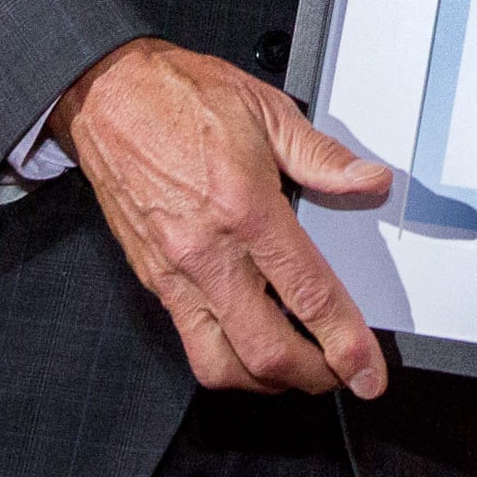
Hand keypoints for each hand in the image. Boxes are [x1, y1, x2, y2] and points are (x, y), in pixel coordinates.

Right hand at [54, 37, 393, 397]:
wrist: (107, 95)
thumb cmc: (181, 95)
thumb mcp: (267, 110)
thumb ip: (322, 158)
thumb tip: (369, 182)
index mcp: (245, 207)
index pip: (308, 295)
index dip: (346, 344)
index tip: (367, 372)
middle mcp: (207, 252)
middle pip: (266, 351)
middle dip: (314, 377)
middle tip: (341, 372)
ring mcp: (175, 273)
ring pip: (222, 365)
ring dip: (266, 381)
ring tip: (297, 367)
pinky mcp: (153, 280)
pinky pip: (190, 342)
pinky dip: (228, 358)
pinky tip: (252, 340)